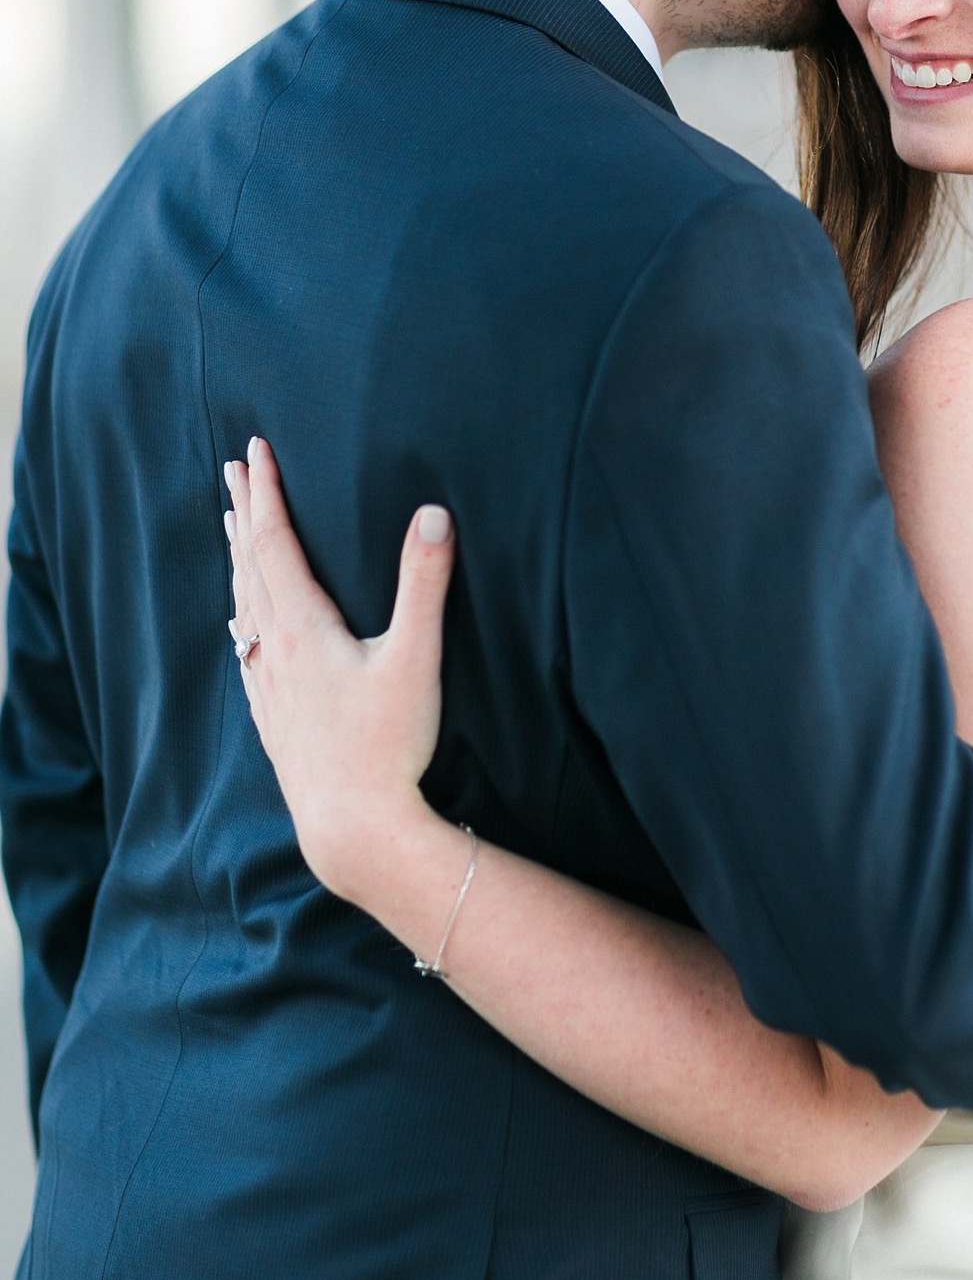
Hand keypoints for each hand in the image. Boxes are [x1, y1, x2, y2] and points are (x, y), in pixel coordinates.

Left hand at [224, 438, 453, 904]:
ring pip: (244, 605)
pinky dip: (240, 617)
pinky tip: (240, 624)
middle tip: (232, 471)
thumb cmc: (388, 744)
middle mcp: (275, 650)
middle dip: (245, 514)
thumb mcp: (416, 658)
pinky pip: (246, 650)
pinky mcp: (273, 717)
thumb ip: (424, 584)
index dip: (267, 494)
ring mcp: (269, 686)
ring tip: (231, 526)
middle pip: (251, 566)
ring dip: (238, 559)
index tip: (256, 451)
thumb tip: (434, 514)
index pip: (277, 543)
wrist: (352, 827)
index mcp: (304, 627)